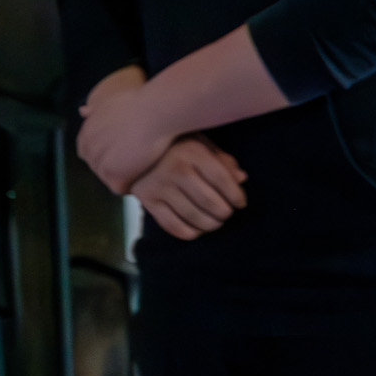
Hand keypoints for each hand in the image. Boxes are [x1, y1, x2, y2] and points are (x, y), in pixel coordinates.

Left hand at [78, 65, 172, 194]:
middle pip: (101, 168)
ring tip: (146, 165)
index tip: (129, 149)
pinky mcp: (113, 173)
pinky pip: (121, 188)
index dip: (111, 154)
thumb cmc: (142, 103)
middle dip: (118, 166)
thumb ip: (96, 111)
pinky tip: (147, 173)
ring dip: (126, 176)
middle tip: (141, 159)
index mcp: (86, 133)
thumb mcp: (111, 102)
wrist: (157, 109)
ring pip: (111, 179)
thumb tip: (82, 111)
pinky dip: (133, 184)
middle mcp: (88, 148)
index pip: (92, 154)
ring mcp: (99, 162)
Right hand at [129, 136, 247, 241]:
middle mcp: (176, 170)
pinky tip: (197, 230)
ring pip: (192, 216)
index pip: (222, 179)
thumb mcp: (201, 143)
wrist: (133, 148)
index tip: (241, 203)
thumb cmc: (176, 145)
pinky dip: (188, 232)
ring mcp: (159, 187)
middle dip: (224, 213)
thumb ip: (222, 160)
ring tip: (216, 223)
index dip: (236, 195)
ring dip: (210, 225)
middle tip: (227, 214)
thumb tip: (242, 178)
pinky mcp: (147, 201)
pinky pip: (171, 225)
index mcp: (193, 152)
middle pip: (209, 201)